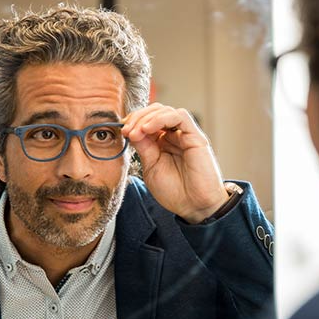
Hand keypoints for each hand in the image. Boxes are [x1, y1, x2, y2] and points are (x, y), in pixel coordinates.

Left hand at [122, 103, 229, 223]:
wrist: (194, 207)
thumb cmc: (175, 192)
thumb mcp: (151, 167)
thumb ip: (143, 148)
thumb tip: (132, 130)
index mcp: (162, 143)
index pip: (146, 121)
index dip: (133, 122)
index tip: (122, 132)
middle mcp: (174, 136)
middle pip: (155, 112)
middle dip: (137, 118)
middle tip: (126, 130)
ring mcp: (185, 135)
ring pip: (166, 111)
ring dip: (147, 117)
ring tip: (136, 131)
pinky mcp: (196, 137)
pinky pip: (180, 116)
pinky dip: (162, 118)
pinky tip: (148, 128)